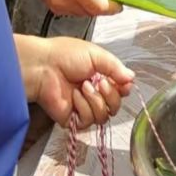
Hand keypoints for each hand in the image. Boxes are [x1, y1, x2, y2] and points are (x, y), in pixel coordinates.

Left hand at [15, 35, 134, 129]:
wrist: (43, 66)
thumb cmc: (64, 55)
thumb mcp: (96, 55)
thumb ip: (115, 67)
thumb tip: (131, 78)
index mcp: (100, 76)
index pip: (121, 90)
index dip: (124, 89)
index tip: (123, 83)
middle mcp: (94, 93)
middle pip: (115, 106)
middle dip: (111, 95)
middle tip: (100, 83)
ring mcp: (83, 107)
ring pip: (104, 116)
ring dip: (96, 100)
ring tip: (83, 86)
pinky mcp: (73, 119)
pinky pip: (89, 120)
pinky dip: (84, 107)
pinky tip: (75, 96)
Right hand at [19, 0, 118, 16]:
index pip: (99, 7)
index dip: (112, 8)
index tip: (119, 4)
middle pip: (92, 13)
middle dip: (102, 5)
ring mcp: (56, 4)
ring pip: (82, 13)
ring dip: (90, 5)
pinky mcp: (51, 5)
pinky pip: (72, 10)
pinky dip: (79, 3)